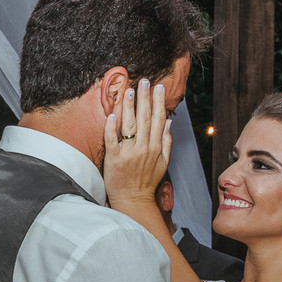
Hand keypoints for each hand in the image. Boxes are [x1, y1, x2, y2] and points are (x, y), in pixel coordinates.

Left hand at [103, 80, 172, 209]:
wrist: (133, 200)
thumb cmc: (147, 181)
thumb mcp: (163, 163)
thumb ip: (167, 141)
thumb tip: (169, 121)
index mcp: (156, 147)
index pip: (159, 119)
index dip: (159, 102)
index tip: (158, 87)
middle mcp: (143, 148)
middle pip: (145, 118)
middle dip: (144, 98)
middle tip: (144, 81)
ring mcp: (128, 153)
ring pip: (129, 125)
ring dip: (130, 106)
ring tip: (129, 90)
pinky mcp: (113, 159)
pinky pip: (112, 140)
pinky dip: (112, 127)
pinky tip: (112, 114)